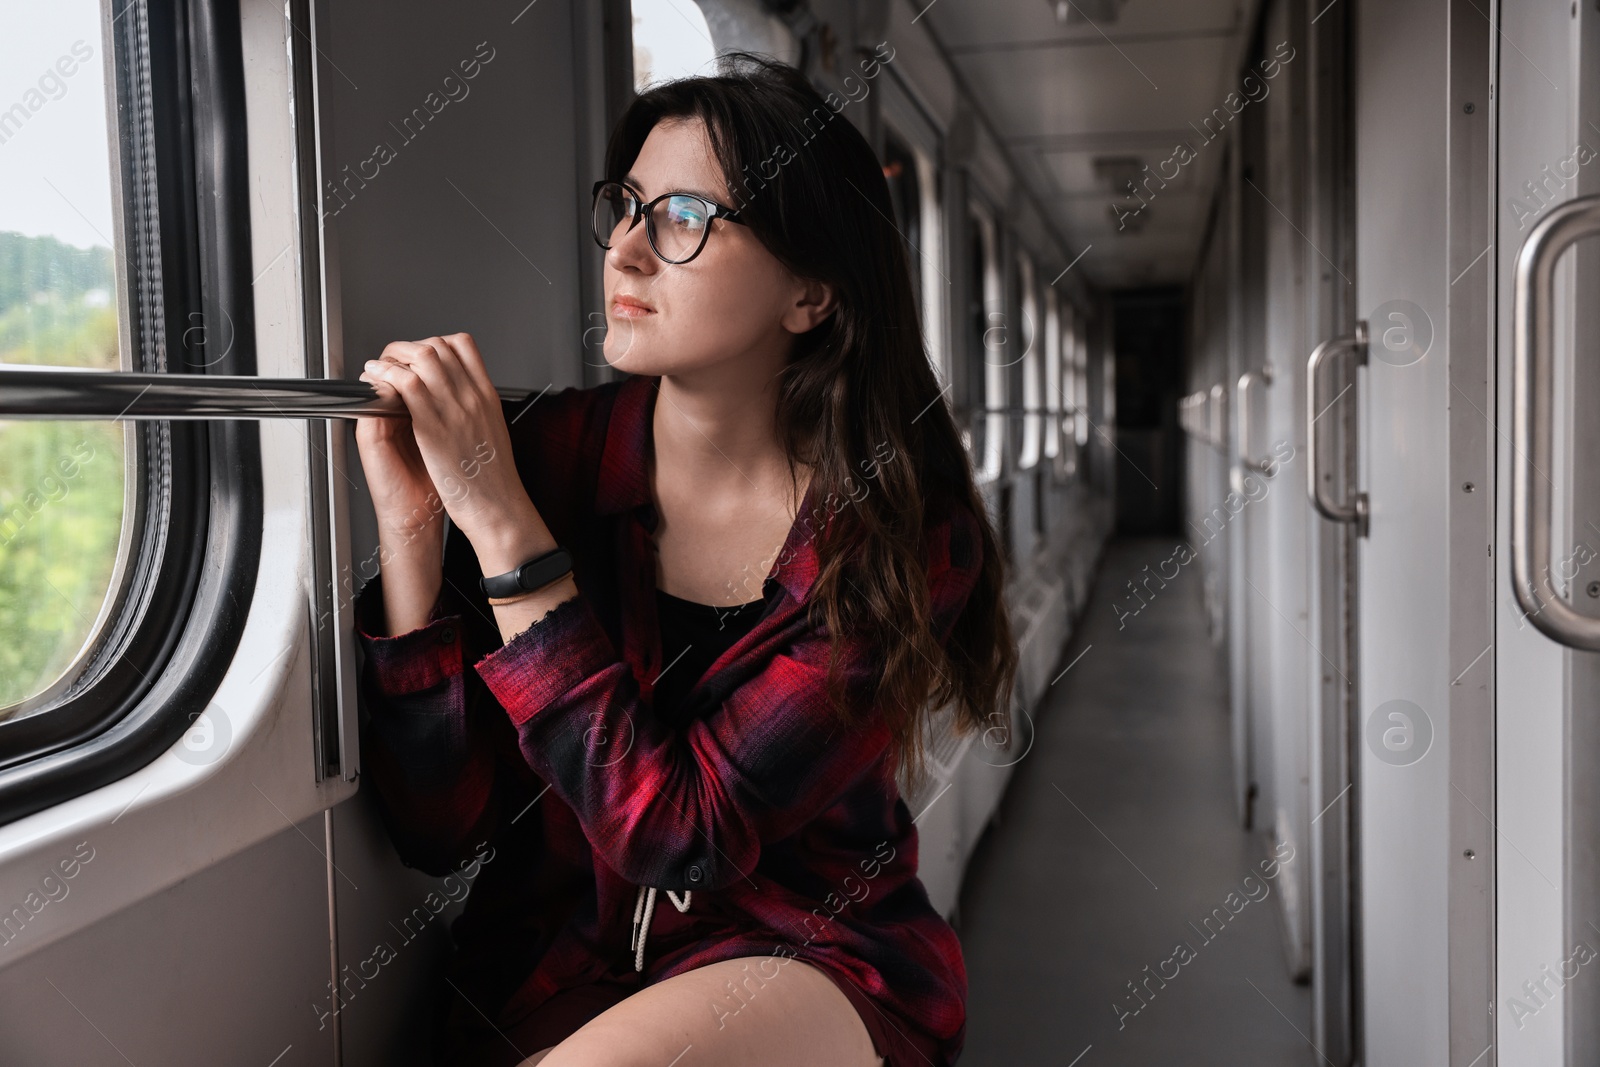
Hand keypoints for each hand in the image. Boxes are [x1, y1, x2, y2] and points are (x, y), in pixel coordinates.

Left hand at [358, 334, 551, 570]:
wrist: (497, 507)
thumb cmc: (493, 481)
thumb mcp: (492, 435)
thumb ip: (477, 412)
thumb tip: (461, 402)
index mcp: (487, 396)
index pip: (463, 346)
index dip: (434, 344)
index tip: (419, 358)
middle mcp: (473, 396)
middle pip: (439, 346)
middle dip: (409, 348)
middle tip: (393, 362)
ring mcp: (455, 408)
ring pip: (423, 357)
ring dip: (393, 357)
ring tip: (378, 368)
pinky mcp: (434, 427)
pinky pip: (407, 385)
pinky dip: (387, 375)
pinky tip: (376, 380)